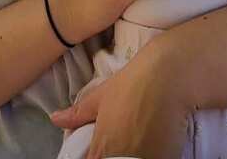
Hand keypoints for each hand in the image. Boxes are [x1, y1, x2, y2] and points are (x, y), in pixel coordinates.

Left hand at [49, 41, 189, 158]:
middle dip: (118, 157)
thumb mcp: (102, 95)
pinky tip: (157, 144)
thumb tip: (55, 118)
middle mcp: (121, 158)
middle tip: (124, 146)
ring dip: (137, 157)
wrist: (171, 74)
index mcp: (101, 148)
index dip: (96, 157)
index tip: (101, 150)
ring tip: (141, 143)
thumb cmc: (133, 83)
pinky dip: (155, 155)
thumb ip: (78, 114)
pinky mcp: (169, 156)